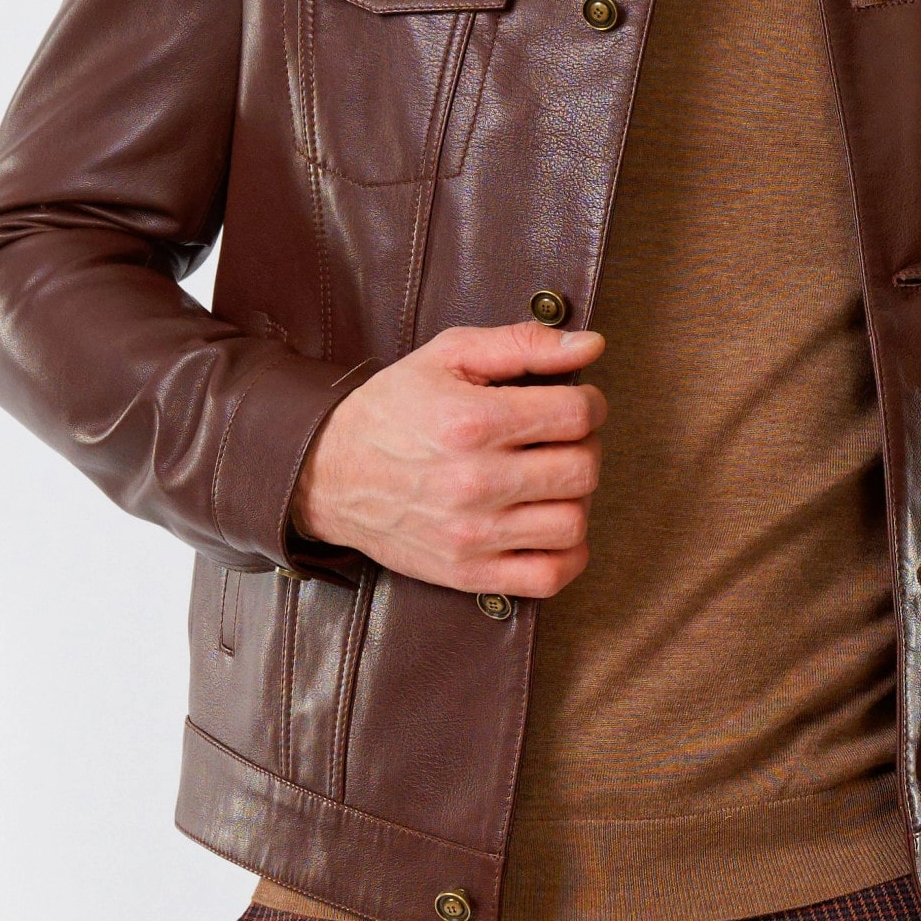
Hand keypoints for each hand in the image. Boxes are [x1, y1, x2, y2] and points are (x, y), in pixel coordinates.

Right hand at [292, 322, 607, 598]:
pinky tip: (549, 525)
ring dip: (576, 497)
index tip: (576, 402)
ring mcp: (472, 534)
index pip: (576, 414)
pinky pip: (549, 576)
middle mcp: (474, 481)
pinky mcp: (467, 572)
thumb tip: (592, 346)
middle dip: (585, 446)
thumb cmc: (393, 408)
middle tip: (563, 439)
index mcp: (471, 421)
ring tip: (552, 479)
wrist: (327, 472)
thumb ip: (524, 344)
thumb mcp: (449, 355)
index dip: (589, 402)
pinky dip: (568, 554)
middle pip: (582, 469)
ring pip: (573, 523)